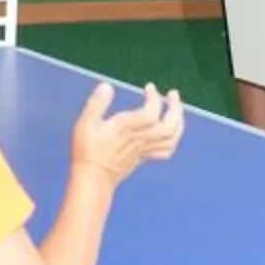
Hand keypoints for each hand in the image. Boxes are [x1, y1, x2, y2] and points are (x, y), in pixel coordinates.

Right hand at [70, 79, 185, 185]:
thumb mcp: (85, 123)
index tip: (150, 87)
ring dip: (178, 122)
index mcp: (126, 129)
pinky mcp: (144, 157)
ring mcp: (143, 150)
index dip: (154, 99)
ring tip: (177, 109)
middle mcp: (138, 139)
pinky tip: (172, 131)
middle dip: (175, 108)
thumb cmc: (87, 151)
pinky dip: (173, 139)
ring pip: (170, 138)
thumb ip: (97, 104)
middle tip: (173, 94)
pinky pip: (165, 150)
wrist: (93, 178)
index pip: (150, 113)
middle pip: (168, 126)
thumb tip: (107, 86)